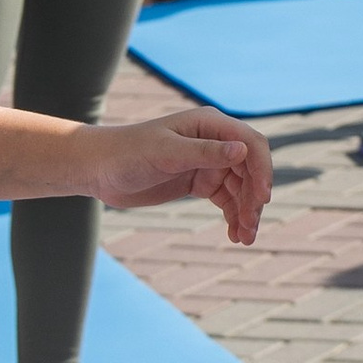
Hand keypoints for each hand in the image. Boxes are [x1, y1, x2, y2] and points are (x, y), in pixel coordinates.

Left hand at [81, 108, 271, 242]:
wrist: (99, 169)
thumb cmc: (128, 153)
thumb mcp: (166, 152)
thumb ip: (204, 152)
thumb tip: (242, 151)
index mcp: (210, 125)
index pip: (251, 144)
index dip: (263, 169)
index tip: (263, 198)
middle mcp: (214, 142)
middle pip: (250, 169)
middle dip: (254, 197)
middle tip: (250, 226)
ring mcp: (208, 163)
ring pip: (241, 188)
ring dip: (247, 211)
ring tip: (245, 238)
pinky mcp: (199, 182)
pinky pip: (227, 199)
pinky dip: (234, 216)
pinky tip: (235, 234)